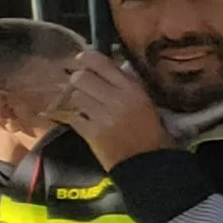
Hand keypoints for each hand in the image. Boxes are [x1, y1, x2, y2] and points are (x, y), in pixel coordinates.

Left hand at [50, 49, 165, 165]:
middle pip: (80, 77)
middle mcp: (116, 99)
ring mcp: (102, 117)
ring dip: (78, 101)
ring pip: (75, 96)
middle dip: (78, 81)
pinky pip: (72, 116)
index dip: (85, 59)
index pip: (100, 62)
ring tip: (86, 107)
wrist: (148, 163)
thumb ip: (125, 82)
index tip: (81, 62)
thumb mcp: (145, 101)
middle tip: (82, 87)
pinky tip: (83, 121)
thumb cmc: (149, 130)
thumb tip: (103, 65)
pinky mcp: (91, 133)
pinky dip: (75, 118)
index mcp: (132, 89)